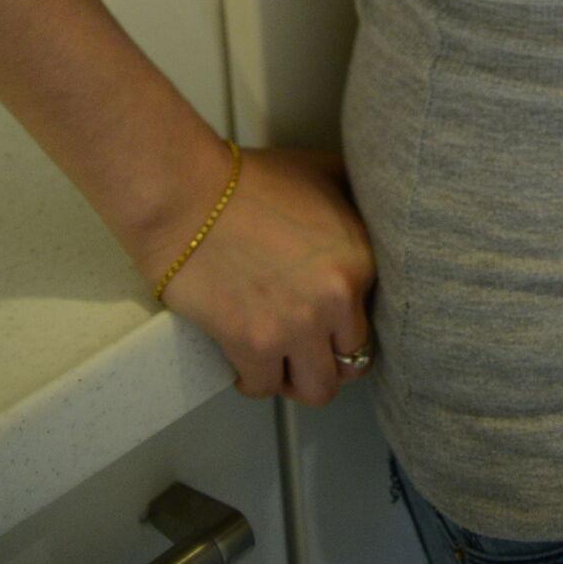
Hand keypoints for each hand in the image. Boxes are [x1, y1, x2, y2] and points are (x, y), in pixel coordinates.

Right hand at [129, 143, 378, 405]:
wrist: (189, 195)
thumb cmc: (253, 180)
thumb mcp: (323, 173)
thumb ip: (355, 200)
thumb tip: (371, 210)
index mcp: (360, 260)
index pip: (372, 318)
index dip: (347, 319)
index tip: (326, 315)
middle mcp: (337, 299)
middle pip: (352, 364)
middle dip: (329, 357)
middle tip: (306, 344)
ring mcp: (296, 327)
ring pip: (317, 390)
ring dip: (299, 379)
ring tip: (283, 360)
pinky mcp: (253, 346)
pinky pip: (264, 388)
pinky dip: (254, 379)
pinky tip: (246, 359)